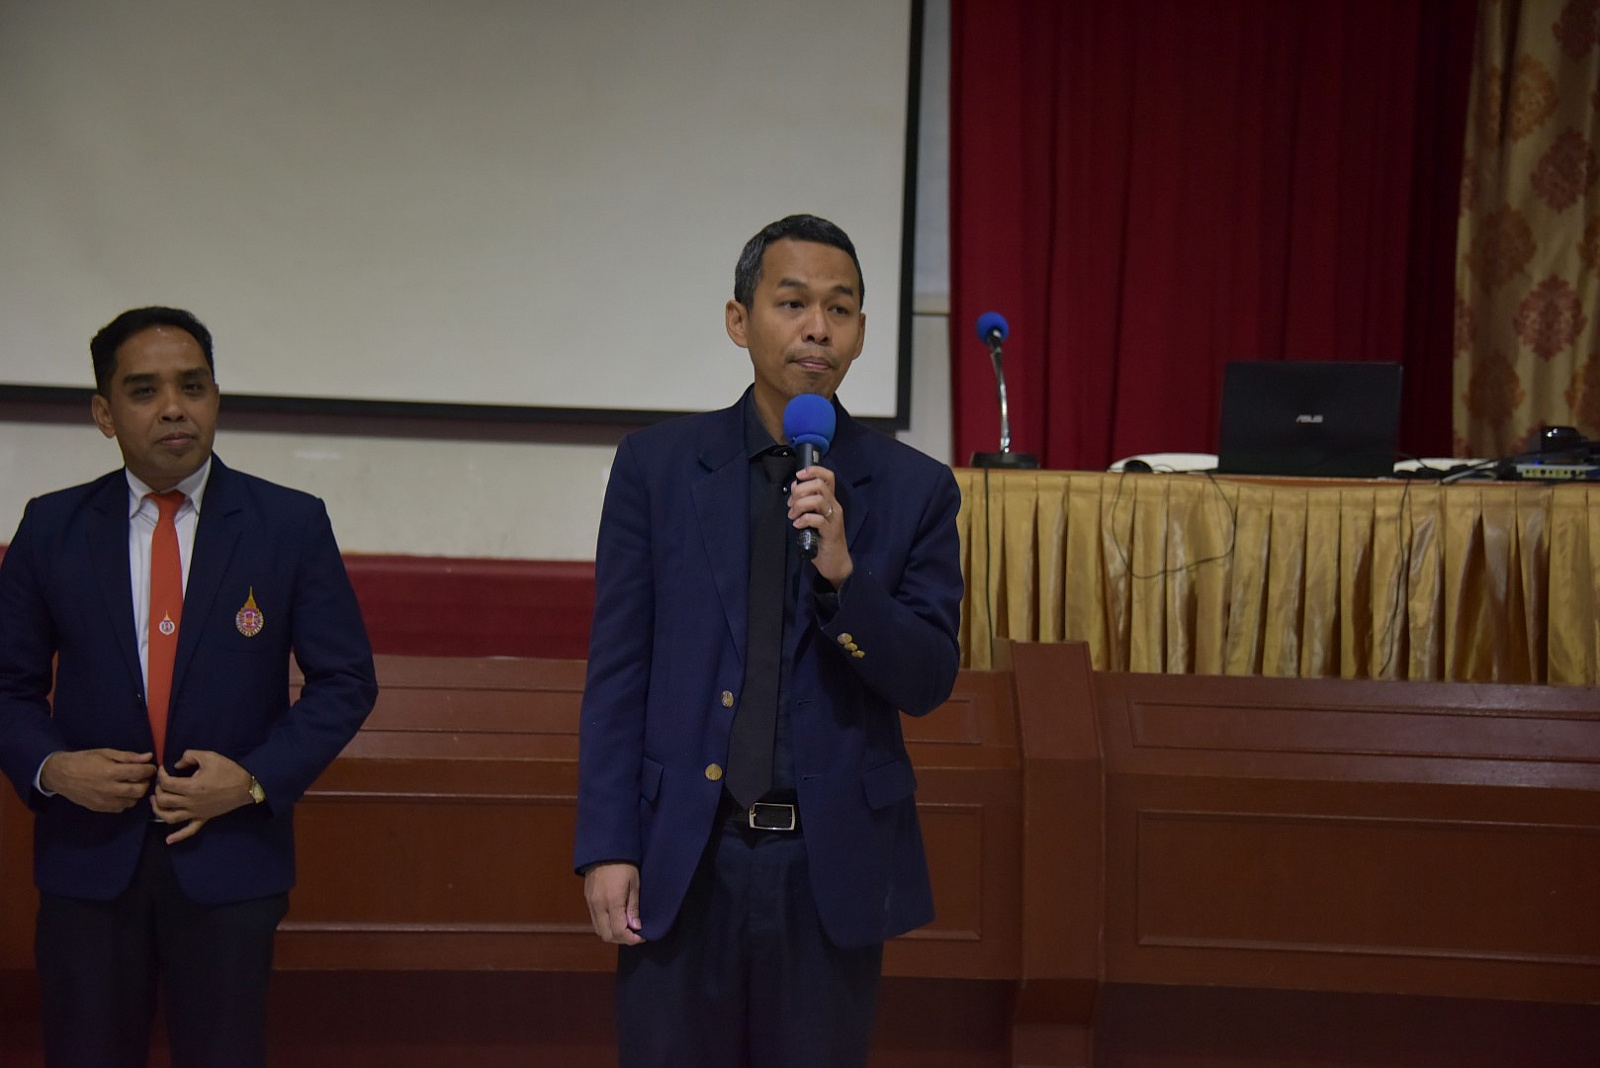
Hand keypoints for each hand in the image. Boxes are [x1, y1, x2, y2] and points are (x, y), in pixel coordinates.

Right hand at [39, 749, 154, 811]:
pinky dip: (125, 801)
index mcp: (111, 772)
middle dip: (145, 783)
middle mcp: (109, 789)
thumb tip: (148, 757)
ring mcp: (104, 801)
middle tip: (142, 777)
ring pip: (131, 802)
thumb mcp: (106, 753)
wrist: (60, 775)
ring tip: (132, 784)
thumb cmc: (84, 760)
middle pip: (139, 791)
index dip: (149, 769)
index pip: (140, 773)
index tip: (150, 767)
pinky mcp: (99, 808)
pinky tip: (121, 793)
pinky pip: (120, 808)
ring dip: (136, 793)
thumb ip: (128, 756)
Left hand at [151, 750, 254, 844]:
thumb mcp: (209, 756)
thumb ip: (189, 756)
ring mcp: (196, 813)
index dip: (160, 774)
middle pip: (163, 800)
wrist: (246, 786)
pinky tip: (168, 840)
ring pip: (169, 817)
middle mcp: (190, 802)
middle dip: (158, 790)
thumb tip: (176, 765)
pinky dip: (177, 837)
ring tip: (156, 801)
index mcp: (191, 787)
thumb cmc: (228, 771)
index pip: (166, 783)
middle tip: (162, 782)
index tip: (163, 768)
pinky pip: (189, 831)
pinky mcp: (203, 819)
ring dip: (158, 810)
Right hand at [583, 862, 644, 944]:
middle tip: (635, 933)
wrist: (604, 849)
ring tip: (626, 926)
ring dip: (612, 933)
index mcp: (612, 901)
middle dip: (622, 939)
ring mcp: (591, 903)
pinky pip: (595, 920)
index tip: (642, 936)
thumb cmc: (624, 864)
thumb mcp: (634, 883)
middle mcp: (598, 905)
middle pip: (607, 935)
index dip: (631, 939)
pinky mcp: (588, 899)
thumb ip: (633, 907)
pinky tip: (616, 918)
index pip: (619, 932)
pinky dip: (605, 925)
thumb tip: (636, 927)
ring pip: (599, 930)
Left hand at [789, 465, 851, 587]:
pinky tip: (798, 524)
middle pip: (820, 485)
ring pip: (818, 500)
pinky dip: (804, 519)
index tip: (798, 476)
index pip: (828, 476)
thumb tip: (794, 489)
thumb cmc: (822, 539)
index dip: (813, 470)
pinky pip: (817, 519)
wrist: (835, 562)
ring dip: (800, 505)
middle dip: (800, 490)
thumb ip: (806, 504)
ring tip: (793, 515)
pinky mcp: (831, 532)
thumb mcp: (814, 518)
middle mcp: (834, 506)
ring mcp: (834, 518)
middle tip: (791, 503)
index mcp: (830, 501)